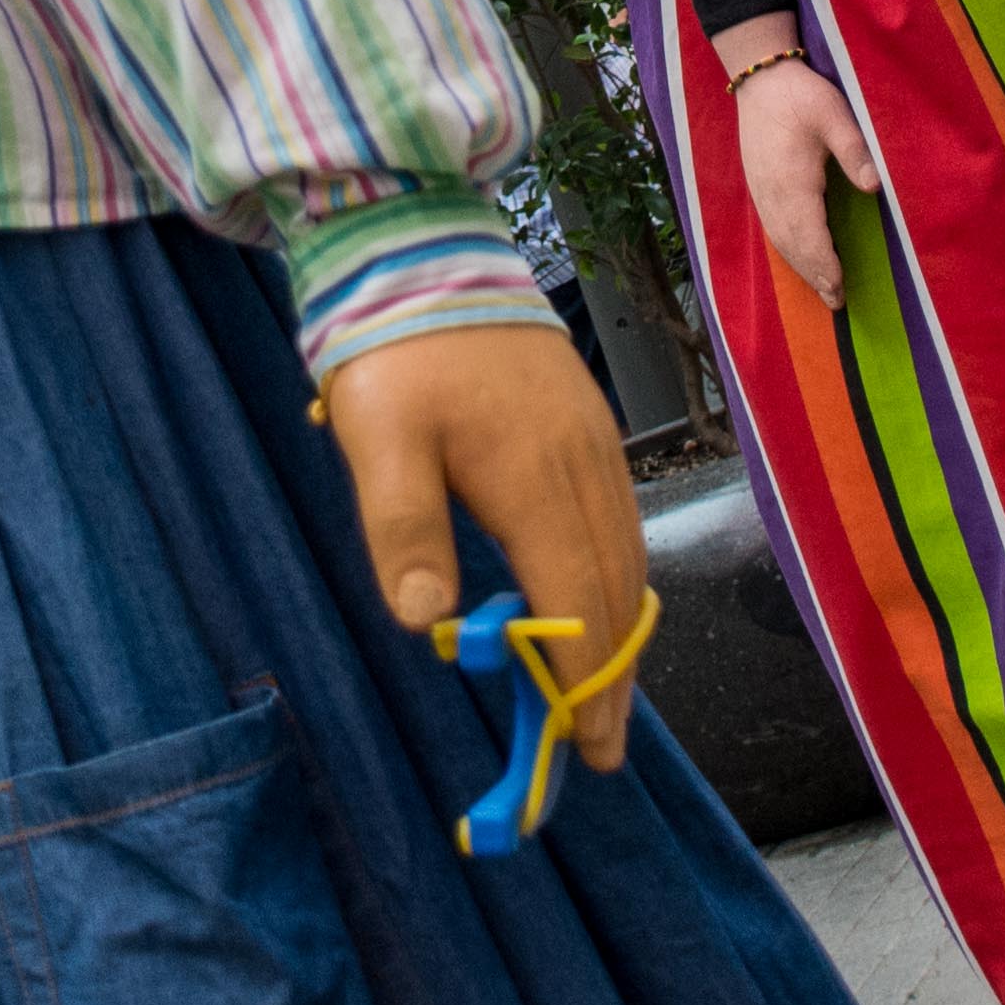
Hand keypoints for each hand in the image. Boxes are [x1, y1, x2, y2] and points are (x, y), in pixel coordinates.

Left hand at [319, 321, 652, 773]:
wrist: (428, 252)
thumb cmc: (398, 352)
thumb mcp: (379, 440)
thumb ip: (403, 529)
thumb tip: (426, 621)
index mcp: (534, 479)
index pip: (576, 601)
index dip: (585, 680)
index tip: (586, 747)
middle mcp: (583, 468)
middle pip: (614, 592)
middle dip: (611, 678)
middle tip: (600, 751)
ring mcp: (595, 446)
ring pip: (626, 559)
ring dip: (619, 634)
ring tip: (604, 697)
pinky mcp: (590, 430)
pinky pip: (620, 523)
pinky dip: (617, 582)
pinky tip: (600, 605)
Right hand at [728, 55, 882, 305]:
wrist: (761, 79)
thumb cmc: (801, 95)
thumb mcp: (834, 114)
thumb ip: (854, 150)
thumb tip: (875, 187)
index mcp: (793, 182)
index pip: (810, 235)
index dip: (824, 265)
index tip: (839, 288)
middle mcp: (773, 194)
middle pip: (794, 246)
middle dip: (815, 275)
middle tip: (837, 301)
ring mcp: (762, 191)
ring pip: (780, 239)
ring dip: (801, 266)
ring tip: (822, 288)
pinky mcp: (758, 184)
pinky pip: (772, 227)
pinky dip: (787, 249)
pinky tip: (798, 255)